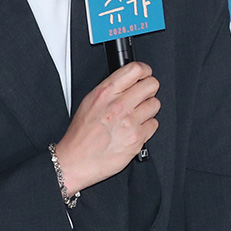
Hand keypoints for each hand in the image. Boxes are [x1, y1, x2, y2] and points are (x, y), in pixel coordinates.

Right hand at [53, 62, 159, 192]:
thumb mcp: (89, 102)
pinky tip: (134, 130)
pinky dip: (147, 127)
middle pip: (152, 85)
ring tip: (135, 116)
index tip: (145, 75)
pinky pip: (154, 124)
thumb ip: (111, 89)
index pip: (135, 69)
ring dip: (148, 110)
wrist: (76, 161)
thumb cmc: (81, 134)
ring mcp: (129, 122)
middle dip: (148, 90)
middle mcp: (118, 105)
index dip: (145, 71)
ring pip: (155, 104)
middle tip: (142, 97)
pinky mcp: (137, 138)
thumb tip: (130, 80)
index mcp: (105, 93)